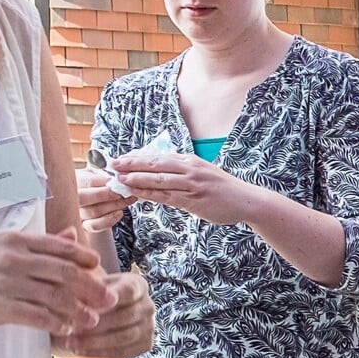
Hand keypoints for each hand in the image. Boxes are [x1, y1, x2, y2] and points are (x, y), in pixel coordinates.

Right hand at [0, 229, 113, 336]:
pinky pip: (36, 316)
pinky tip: (65, 329)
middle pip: (64, 271)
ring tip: (91, 320)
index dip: (84, 258)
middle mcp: (13, 258)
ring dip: (77, 310)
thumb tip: (72, 235)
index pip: (60, 246)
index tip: (99, 268)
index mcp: (15, 240)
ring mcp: (6, 282)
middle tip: (108, 299)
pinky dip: (55, 323)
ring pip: (55, 296)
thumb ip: (37, 244)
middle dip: (91, 287)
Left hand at [52, 272, 153, 357]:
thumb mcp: (88, 287)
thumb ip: (87, 291)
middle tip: (72, 328)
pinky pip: (123, 352)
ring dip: (96, 341)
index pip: (129, 291)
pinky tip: (80, 350)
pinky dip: (100, 352)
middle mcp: (147, 305)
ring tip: (72, 342)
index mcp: (137, 285)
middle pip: (126, 316)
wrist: (96, 314)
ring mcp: (148, 326)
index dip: (111, 298)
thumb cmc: (91, 297)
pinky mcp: (144, 345)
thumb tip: (86, 303)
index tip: (91, 305)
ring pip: (125, 336)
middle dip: (98, 324)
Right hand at [75, 165, 133, 232]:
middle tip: (119, 193)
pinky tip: (119, 213)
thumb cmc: (98, 185)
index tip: (116, 182)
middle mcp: (72, 198)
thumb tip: (115, 176)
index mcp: (76, 181)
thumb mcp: (99, 175)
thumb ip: (104, 175)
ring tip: (127, 200)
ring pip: (93, 211)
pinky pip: (95, 225)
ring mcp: (77, 213)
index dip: (103, 182)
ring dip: (114, 205)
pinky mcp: (84, 226)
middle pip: (82, 197)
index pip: (86, 181)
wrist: (97, 202)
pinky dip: (109, 220)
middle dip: (104, 195)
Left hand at [111, 152, 264, 225]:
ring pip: (159, 180)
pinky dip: (151, 194)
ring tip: (119, 179)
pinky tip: (137, 194)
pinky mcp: (194, 200)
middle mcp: (190, 169)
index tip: (120, 158)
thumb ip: (182, 172)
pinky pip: (168, 197)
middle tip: (112, 164)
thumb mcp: (202, 173)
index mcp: (190, 160)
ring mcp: (192, 185)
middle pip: (155, 164)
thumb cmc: (222, 189)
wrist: (246, 200)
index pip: (158, 157)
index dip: (137, 158)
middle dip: (132, 164)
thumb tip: (159, 171)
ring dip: (137, 179)